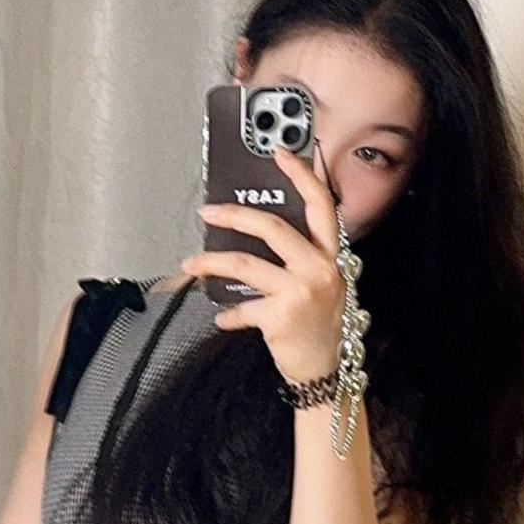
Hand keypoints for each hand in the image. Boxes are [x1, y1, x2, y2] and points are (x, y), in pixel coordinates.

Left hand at [180, 143, 345, 388]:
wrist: (325, 370)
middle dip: (236, 214)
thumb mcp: (322, 282)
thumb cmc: (319, 324)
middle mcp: (319, 269)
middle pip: (273, 227)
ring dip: (212, 261)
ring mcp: (300, 292)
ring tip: (192, 264)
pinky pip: (242, 306)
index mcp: (330, 255)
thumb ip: (301, 256)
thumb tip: (258, 229)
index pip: (321, 205)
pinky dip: (228, 313)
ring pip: (246, 263)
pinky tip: (223, 317)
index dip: (302, 175)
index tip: (280, 154)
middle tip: (210, 211)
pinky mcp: (280, 316)